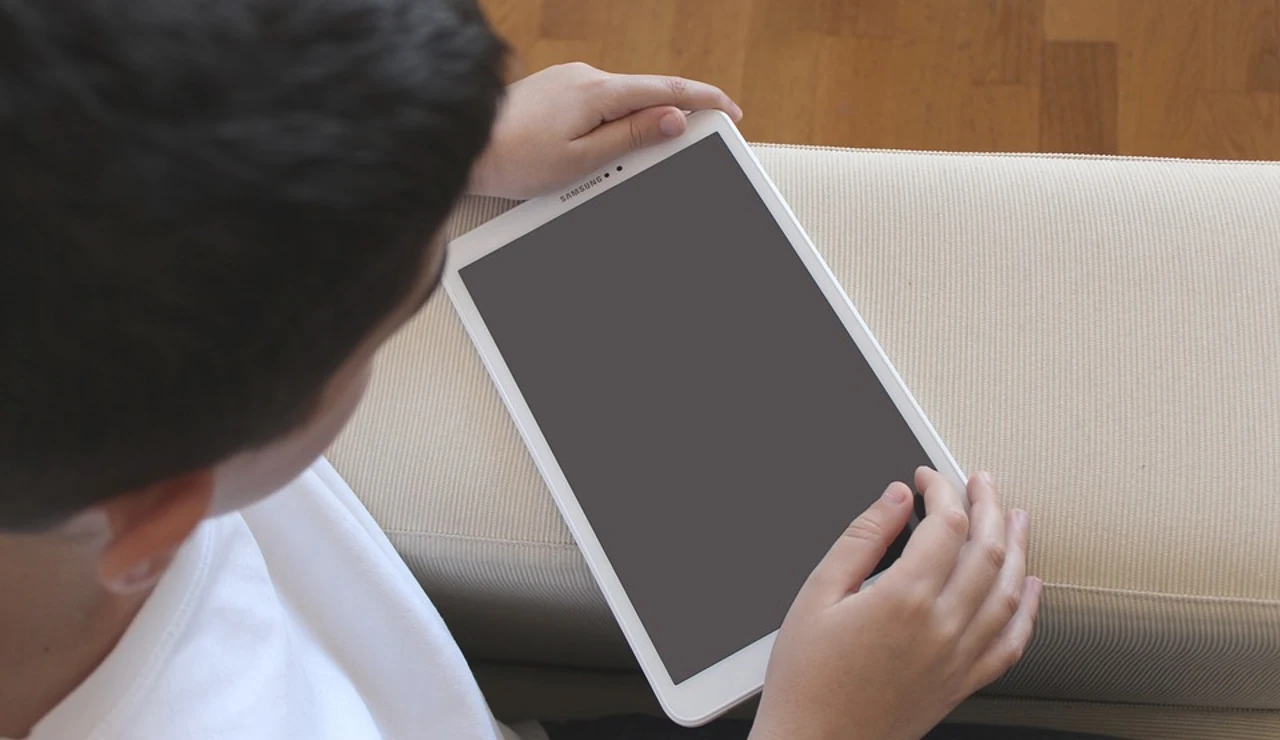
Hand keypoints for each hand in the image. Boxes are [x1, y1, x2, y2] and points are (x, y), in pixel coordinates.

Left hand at [468, 62, 742, 199]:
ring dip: (639, 123)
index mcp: (597, 92)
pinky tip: (606, 146)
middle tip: (693, 143)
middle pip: (646, 94)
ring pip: (621, 100)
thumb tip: (672, 119)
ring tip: (636, 159)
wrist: (462, 142)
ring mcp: (568, 79)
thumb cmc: (515, 159)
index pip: (666, 90)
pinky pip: (599, 102)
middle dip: (673, 117)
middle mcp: (584, 76)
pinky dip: (615, 121)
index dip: (704, 100)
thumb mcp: (582, 159)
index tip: (730, 112)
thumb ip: (631, 137)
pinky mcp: (555, 89)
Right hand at [751, 468, 1042, 739]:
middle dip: (988, 506)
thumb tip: (892, 499)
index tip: (927, 478)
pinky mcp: (962, 684)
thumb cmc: (807, 680)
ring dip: (1018, 547)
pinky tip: (1030, 588)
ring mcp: (958, 658)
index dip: (942, 490)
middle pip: (987, 550)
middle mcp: (942, 627)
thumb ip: (860, 540)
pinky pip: (1012, 643)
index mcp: (904, 599)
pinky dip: (1029, 610)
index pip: (946, 525)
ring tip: (1016, 518)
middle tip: (980, 482)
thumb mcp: (816, 595)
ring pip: (1009, 591)